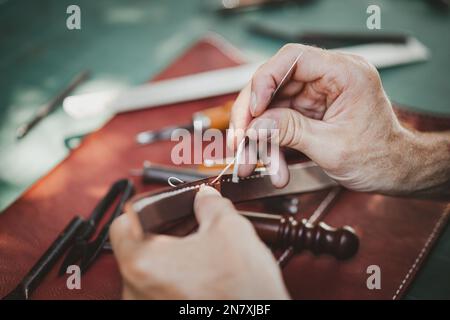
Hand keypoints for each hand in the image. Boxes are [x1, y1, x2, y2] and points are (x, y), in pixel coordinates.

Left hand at [110, 186, 289, 298]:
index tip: (166, 209)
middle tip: (192, 226)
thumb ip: (211, 204)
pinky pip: (160, 288)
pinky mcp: (162, 314)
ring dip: (173, 256)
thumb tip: (205, 197)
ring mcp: (147, 307)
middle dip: (166, 232)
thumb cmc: (242, 290)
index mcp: (142, 263)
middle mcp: (136, 290)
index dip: (146, 209)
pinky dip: (178, 276)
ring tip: (202, 252)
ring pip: (151, 269)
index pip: (123, 224)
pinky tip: (203, 272)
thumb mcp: (230, 230)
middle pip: (138, 247)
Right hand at [228, 43, 448, 195]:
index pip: (293, 58)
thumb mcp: (331, 147)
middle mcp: (328, 79)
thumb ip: (290, 132)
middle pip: (274, 85)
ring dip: (257, 138)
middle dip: (252, 117)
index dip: (265, 81)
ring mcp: (316, 96)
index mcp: (344, 74)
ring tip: (251, 163)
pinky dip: (270, 145)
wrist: (394, 172)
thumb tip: (255, 126)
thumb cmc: (379, 157)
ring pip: (271, 108)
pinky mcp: (309, 112)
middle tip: (239, 142)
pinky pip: (279, 123)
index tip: (252, 109)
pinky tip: (273, 166)